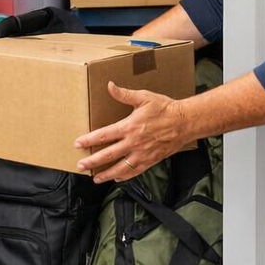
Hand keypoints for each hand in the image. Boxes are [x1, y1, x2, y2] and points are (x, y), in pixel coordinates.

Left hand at [74, 81, 190, 182]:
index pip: (104, 135)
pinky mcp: (152, 160)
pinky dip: (125, 176)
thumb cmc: (165, 108)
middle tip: (80, 166)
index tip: (77, 143)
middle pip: (109, 155)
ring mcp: (143, 153)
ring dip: (107, 174)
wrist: (186, 122)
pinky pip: (136, 171)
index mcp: (129, 127)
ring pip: (122, 167)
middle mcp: (134, 143)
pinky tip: (117, 178)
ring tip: (96, 178)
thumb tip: (109, 85)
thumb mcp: (143, 97)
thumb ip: (124, 94)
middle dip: (93, 161)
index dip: (89, 140)